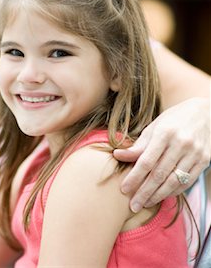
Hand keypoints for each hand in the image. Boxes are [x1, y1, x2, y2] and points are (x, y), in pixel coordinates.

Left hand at [114, 98, 209, 212]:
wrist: (206, 112)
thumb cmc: (173, 119)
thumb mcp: (154, 127)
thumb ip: (138, 145)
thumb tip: (117, 156)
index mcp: (165, 133)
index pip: (146, 161)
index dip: (134, 177)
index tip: (124, 189)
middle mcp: (181, 144)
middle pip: (159, 174)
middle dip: (144, 192)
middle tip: (133, 206)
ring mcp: (195, 153)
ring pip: (174, 181)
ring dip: (158, 195)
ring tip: (145, 203)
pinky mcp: (205, 160)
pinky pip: (187, 181)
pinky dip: (174, 191)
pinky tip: (162, 196)